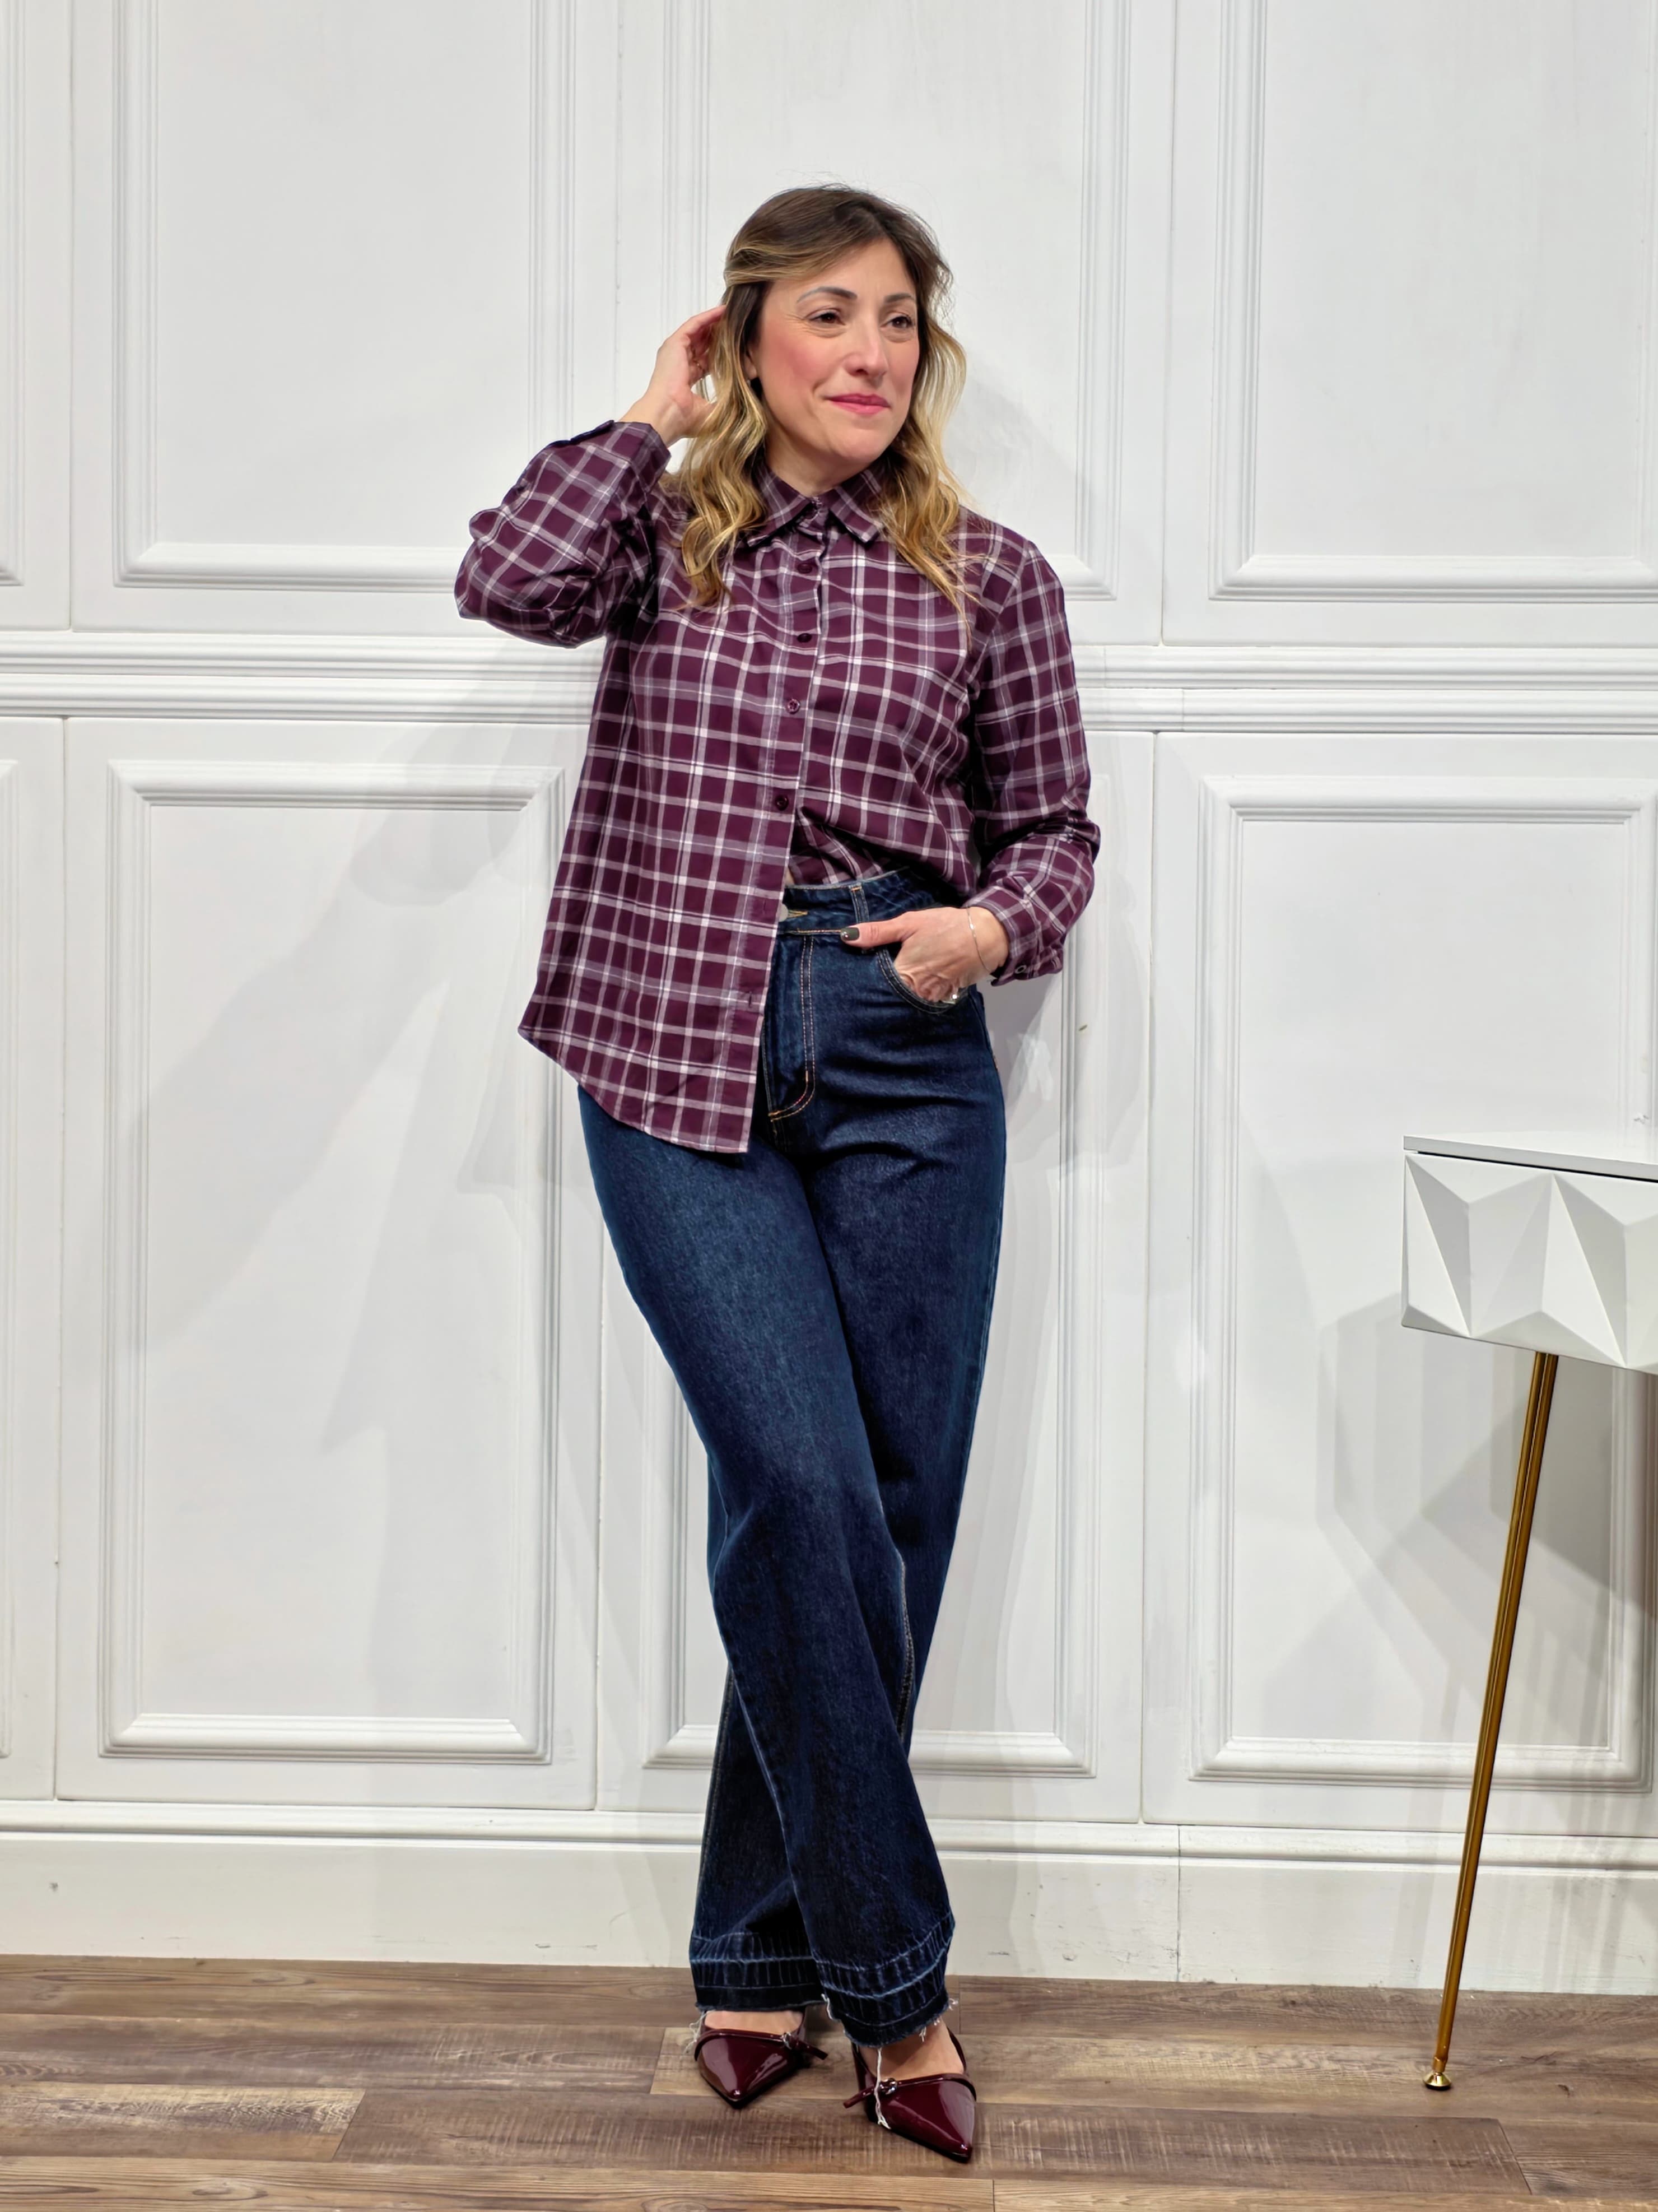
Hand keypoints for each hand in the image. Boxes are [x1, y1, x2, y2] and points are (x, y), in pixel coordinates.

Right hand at [619, 305, 726, 444]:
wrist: (667, 414)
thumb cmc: (683, 418)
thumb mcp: (711, 411)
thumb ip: (725, 404)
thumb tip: (744, 402)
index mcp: (685, 379)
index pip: (704, 361)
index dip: (719, 354)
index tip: (735, 348)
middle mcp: (679, 364)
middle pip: (701, 344)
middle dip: (718, 336)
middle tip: (736, 328)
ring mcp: (675, 353)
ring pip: (698, 332)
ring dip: (714, 323)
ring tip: (731, 316)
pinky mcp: (675, 344)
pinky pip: (693, 324)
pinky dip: (708, 317)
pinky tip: (722, 312)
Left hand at [840, 905, 1008, 1001]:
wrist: (985, 936)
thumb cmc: (945, 926)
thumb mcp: (909, 923)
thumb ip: (878, 932)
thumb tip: (847, 936)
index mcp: (903, 973)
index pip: (875, 986)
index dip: (864, 983)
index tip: (854, 979)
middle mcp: (916, 991)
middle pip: (889, 997)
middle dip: (879, 992)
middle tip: (865, 985)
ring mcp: (931, 998)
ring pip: (906, 1001)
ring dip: (897, 995)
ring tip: (886, 985)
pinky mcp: (944, 998)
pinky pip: (923, 1001)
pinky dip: (915, 996)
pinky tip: (911, 986)